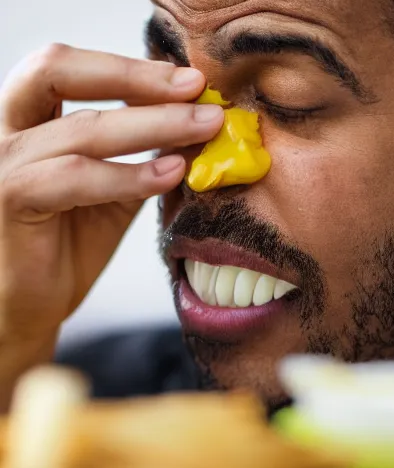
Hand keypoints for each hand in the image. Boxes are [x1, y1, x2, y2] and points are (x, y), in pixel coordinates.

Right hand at [0, 44, 223, 401]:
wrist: (35, 302)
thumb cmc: (72, 243)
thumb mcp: (114, 190)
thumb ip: (141, 156)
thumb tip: (195, 126)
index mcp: (33, 122)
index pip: (75, 70)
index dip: (133, 69)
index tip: (190, 79)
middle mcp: (9, 131)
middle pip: (60, 71)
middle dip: (136, 76)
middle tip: (194, 86)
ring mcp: (6, 163)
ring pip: (82, 129)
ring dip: (152, 125)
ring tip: (204, 126)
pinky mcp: (10, 198)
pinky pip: (76, 178)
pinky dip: (129, 174)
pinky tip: (172, 171)